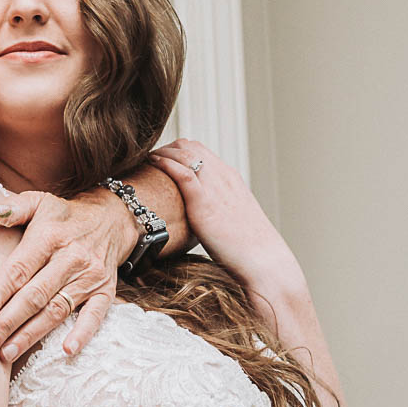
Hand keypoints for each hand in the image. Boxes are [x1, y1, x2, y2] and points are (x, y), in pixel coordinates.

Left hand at [0, 190, 129, 360]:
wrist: (110, 219)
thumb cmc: (62, 215)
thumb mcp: (38, 202)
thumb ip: (11, 209)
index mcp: (48, 237)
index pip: (18, 271)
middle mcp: (70, 258)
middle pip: (34, 296)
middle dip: (7, 323)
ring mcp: (90, 276)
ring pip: (57, 310)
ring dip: (32, 334)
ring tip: (7, 353)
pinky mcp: (106, 291)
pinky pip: (96, 315)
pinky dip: (83, 333)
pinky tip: (66, 351)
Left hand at [148, 139, 302, 289]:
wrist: (262, 260)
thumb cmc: (246, 247)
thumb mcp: (231, 218)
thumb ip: (215, 209)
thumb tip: (200, 217)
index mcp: (230, 178)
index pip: (199, 150)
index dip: (176, 151)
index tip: (160, 160)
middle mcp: (222, 176)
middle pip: (188, 146)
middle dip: (165, 149)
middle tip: (148, 161)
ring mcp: (214, 187)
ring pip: (184, 152)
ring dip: (161, 153)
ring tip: (145, 161)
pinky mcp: (204, 202)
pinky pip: (182, 172)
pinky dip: (165, 164)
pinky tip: (153, 165)